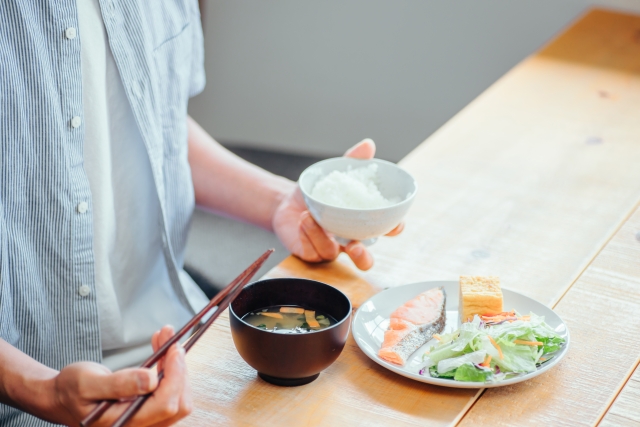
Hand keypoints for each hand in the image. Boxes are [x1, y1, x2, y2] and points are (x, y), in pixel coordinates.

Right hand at [52, 326, 191, 426]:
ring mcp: (146, 421)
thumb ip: (118, 384)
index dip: (175, 376)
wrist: (61, 398)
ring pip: (178, 396)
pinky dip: (170, 369)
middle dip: (178, 367)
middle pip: (178, 403)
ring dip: (176, 365)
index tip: (174, 349)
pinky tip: (161, 349)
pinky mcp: (148, 411)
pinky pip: (169, 392)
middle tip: (169, 336)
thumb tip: (151, 380)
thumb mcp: (88, 383)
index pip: (165, 404)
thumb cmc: (70, 390)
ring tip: (164, 337)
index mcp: (124, 425)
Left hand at [272, 139, 403, 270]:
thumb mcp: (335, 175)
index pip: (386, 230)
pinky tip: (303, 221)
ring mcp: (330, 249)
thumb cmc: (317, 192)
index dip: (394, 229)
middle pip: (365, 259)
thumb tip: (368, 144)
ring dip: (321, 235)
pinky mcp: (311, 254)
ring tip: (310, 217)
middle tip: (356, 246)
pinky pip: (313, 250)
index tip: (396, 225)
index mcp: (363, 223)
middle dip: (363, 257)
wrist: (287, 201)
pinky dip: (308, 234)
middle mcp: (350, 240)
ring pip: (333, 253)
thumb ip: (352, 161)